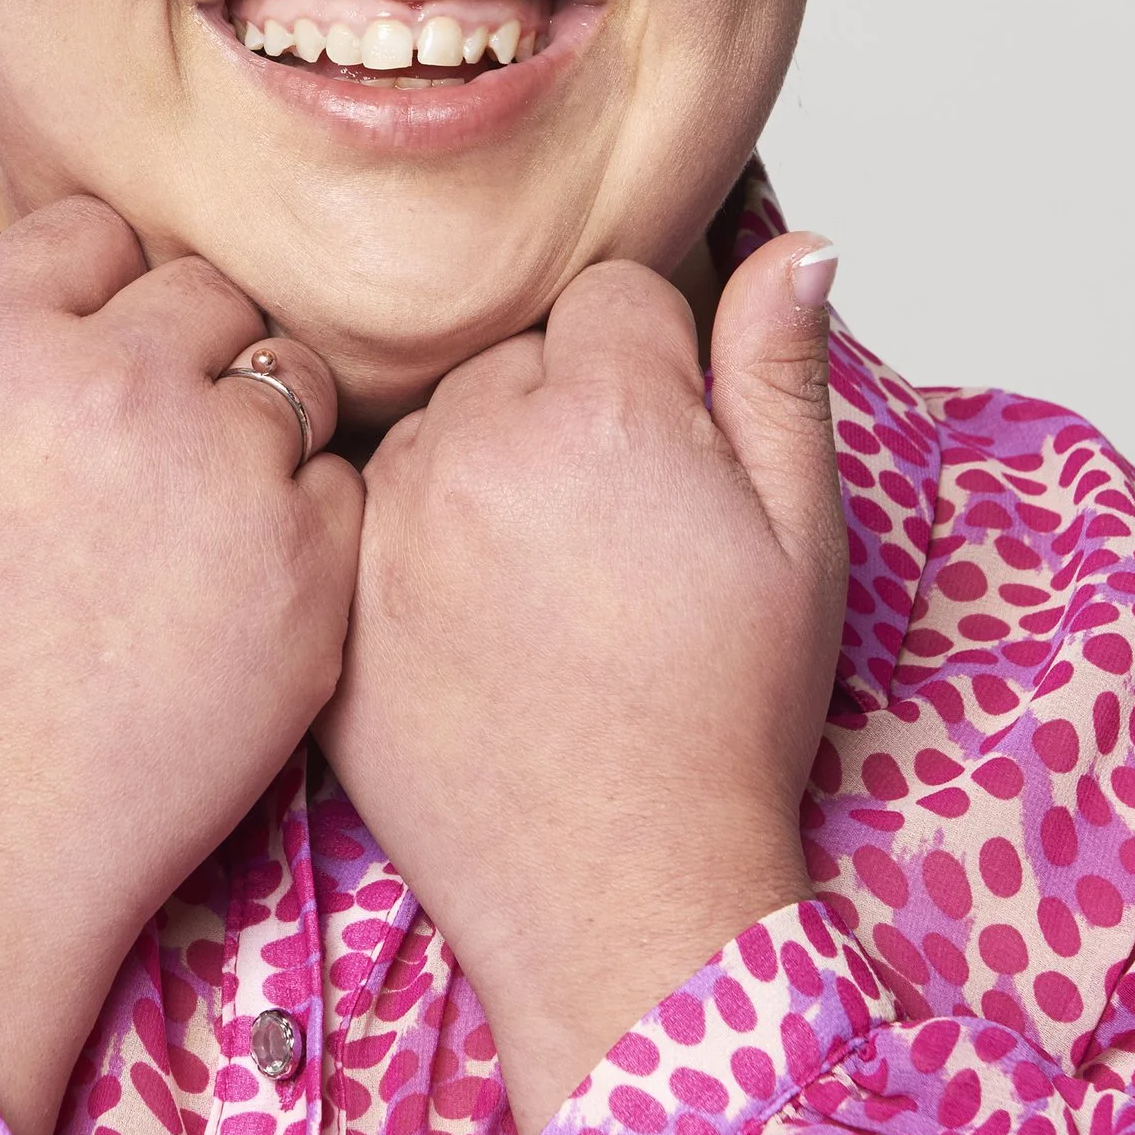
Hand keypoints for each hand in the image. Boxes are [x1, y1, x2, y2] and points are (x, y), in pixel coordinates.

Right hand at [0, 198, 361, 1134]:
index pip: (91, 231)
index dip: (91, 294)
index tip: (85, 362)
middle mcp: (117, 382)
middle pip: (206, 291)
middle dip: (183, 353)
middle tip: (147, 449)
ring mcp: (227, 472)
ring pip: (287, 378)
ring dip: (252, 430)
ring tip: (192, 523)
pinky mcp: (311, 564)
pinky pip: (340, 486)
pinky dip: (302, 526)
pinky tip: (231, 591)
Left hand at [319, 233, 846, 1134]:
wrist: (620, 890)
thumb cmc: (724, 716)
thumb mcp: (801, 539)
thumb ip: (782, 372)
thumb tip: (802, 243)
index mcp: (604, 409)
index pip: (612, 296)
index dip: (656, 376)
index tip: (670, 466)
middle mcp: (477, 443)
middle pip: (514, 356)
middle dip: (562, 415)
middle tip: (607, 542)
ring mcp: (388, 522)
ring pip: (434, 426)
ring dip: (477, 471)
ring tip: (539, 590)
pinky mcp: (332, 595)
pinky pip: (364, 509)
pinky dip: (407, 543)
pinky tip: (466, 624)